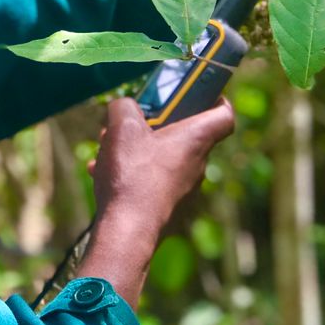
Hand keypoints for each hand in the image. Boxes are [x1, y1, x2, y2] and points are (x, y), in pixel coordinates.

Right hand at [76, 98, 234, 307]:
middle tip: (130, 123)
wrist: (128, 231)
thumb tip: (124, 108)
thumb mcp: (122, 126)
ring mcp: (184, 190)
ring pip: (162, 159)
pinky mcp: (169, 209)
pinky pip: (151, 182)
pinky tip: (100, 174)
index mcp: (196, 139)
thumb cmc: (132, 174)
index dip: (216, 99)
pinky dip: (130, 174)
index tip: (200, 93)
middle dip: (155, 125)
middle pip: (185, 135)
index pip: (224, 115)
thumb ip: (123, 107)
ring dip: (137, 150)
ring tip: (106, 151)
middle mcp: (197, 165)